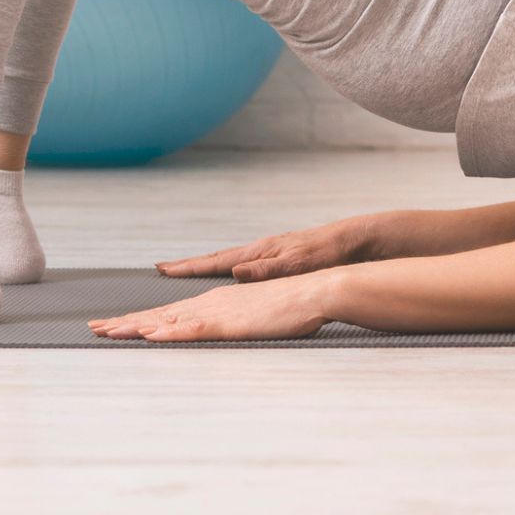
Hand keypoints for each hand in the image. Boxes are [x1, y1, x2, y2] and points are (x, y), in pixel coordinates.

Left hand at [88, 271, 336, 341]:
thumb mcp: (253, 315)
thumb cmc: (290, 306)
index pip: (169, 314)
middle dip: (125, 322)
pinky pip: (193, 330)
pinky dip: (169, 333)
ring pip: (168, 321)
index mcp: (214, 303)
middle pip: (159, 315)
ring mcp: (217, 313)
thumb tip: (213, 327)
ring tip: (109, 331)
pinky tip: (151, 336)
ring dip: (137, 326)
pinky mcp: (229, 323)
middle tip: (94, 329)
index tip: (114, 325)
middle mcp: (209, 304)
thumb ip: (232, 320)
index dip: (141, 320)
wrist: (313, 291)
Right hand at [153, 215, 377, 280]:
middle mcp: (260, 250)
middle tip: (164, 268)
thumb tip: (233, 272)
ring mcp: (269, 252)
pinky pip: (245, 264)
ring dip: (208, 266)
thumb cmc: (327, 254)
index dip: (189, 267)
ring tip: (190, 270)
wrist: (352, 241)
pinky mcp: (280, 257)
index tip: (163, 269)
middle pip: (217, 258)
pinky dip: (229, 268)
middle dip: (190, 265)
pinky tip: (232, 274)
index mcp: (259, 252)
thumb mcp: (297, 264)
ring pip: (230, 260)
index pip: (215, 261)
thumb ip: (266, 271)